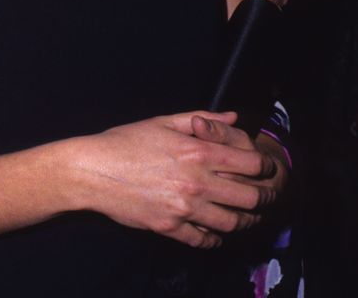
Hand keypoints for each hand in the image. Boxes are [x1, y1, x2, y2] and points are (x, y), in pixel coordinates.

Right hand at [73, 111, 271, 248]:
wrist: (92, 170)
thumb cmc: (124, 141)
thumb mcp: (162, 122)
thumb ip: (201, 119)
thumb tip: (233, 117)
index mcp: (197, 151)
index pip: (252, 163)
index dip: (265, 166)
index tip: (265, 168)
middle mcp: (197, 182)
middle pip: (252, 197)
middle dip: (265, 197)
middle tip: (263, 195)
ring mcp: (185, 208)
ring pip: (234, 223)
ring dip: (245, 220)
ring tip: (243, 214)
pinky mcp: (172, 228)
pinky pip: (206, 240)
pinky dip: (215, 237)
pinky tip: (213, 229)